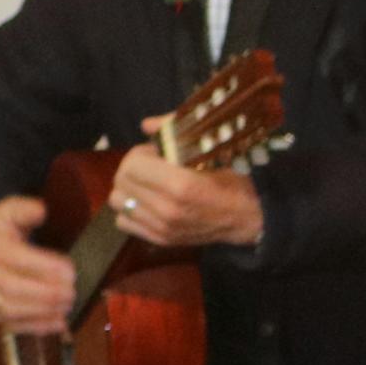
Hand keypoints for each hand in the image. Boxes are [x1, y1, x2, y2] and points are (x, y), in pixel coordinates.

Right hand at [0, 193, 75, 334]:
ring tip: (68, 306)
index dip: (44, 267)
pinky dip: (37, 327)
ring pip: (10, 310)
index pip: (14, 258)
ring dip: (42, 311)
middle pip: (11, 288)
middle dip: (45, 293)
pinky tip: (59, 323)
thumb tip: (40, 211)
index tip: (70, 271)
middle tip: (72, 292)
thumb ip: (25, 209)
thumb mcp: (9, 209)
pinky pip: (12, 324)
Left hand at [111, 140, 265, 251]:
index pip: (132, 165)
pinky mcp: (158, 240)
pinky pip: (122, 222)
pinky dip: (129, 210)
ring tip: (147, 183)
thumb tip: (146, 125)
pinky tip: (147, 202)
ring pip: (117, 202)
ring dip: (128, 188)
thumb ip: (176, 134)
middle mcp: (166, 209)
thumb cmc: (232, 180)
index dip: (140, 153)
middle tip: (150, 166)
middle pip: (121, 182)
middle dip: (132, 168)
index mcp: (180, 184)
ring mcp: (161, 228)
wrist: (248, 218)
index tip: (155, 152)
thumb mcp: (212, 152)